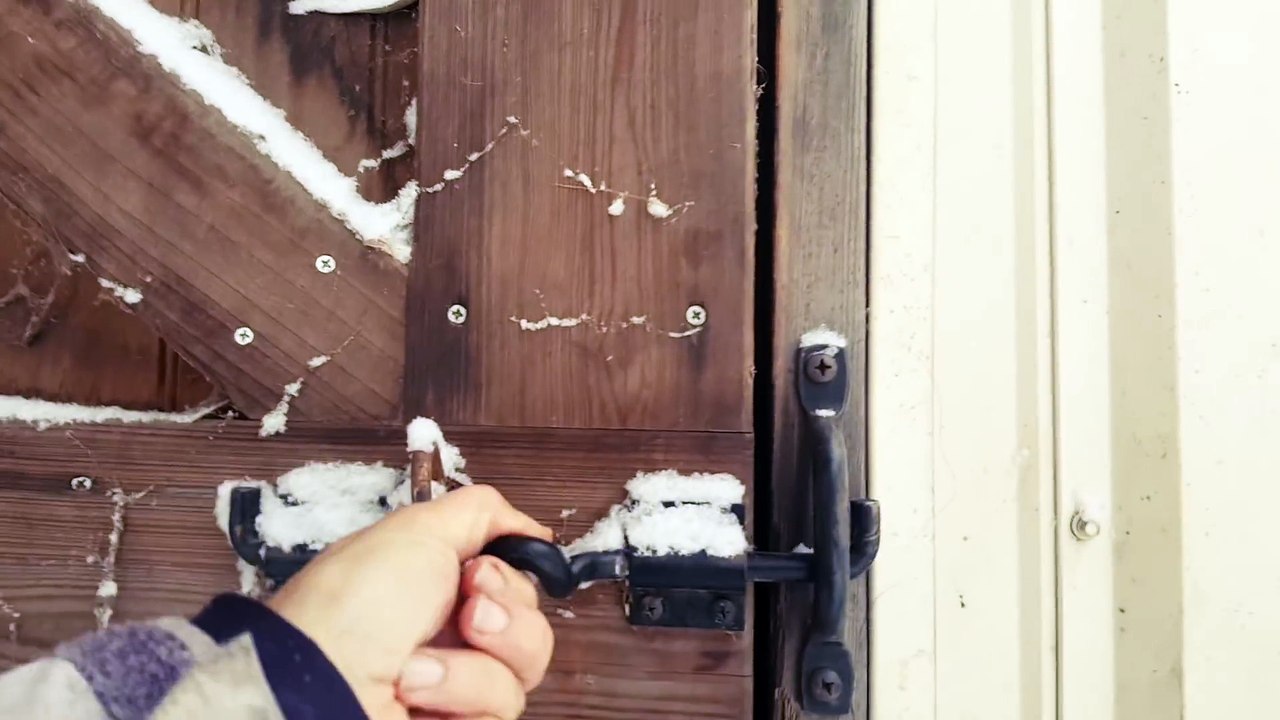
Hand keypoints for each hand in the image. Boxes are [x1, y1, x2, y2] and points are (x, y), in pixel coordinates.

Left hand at [266, 485, 556, 718]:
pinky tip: (413, 693)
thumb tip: (530, 527)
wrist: (320, 682)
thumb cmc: (351, 608)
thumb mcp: (416, 530)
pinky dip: (458, 694)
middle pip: (531, 626)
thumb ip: (481, 513)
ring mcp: (458, 691)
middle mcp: (453, 639)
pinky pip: (500, 709)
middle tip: (465, 611)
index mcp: (444, 590)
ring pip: (522, 671)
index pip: (518, 585)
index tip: (478, 572)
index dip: (508, 576)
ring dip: (471, 663)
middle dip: (505, 614)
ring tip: (417, 664)